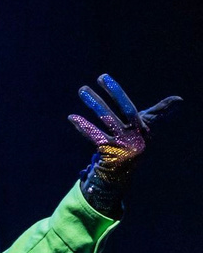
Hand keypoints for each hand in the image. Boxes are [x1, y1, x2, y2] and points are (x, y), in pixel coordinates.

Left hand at [68, 74, 180, 216]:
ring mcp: (122, 145)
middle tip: (89, 83)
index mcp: (142, 128)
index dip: (116, 92)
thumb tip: (180, 101)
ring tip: (82, 90)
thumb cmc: (131, 146)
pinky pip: (96, 136)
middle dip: (107, 95)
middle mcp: (135, 136)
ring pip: (107, 120)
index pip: (129, 106)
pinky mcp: (110, 153)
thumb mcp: (143, 130)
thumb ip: (157, 114)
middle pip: (121, 110)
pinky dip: (84, 126)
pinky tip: (72, 117)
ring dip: (94, 104)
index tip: (103, 77)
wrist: (120, 175)